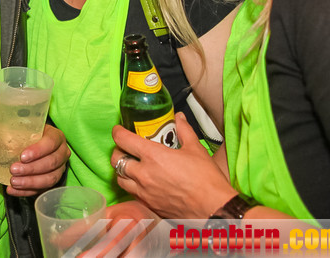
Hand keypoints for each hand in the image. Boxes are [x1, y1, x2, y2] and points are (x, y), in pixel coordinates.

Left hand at [0, 123, 68, 195]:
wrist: (34, 146)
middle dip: (31, 168)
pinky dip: (26, 191)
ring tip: (13, 182)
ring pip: (49, 179)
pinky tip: (13, 190)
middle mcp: (61, 152)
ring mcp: (59, 169)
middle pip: (51, 163)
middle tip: (13, 170)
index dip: (38, 150)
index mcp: (55, 136)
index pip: (51, 142)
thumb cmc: (26, 136)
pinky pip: (42, 190)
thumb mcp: (14, 130)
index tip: (22, 156)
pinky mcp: (53, 182)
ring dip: (30, 182)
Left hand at [110, 113, 233, 218]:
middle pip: (116, 160)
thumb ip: (184, 130)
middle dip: (117, 151)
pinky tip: (141, 182)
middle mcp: (144, 174)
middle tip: (125, 147)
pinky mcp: (148, 205)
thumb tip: (179, 118)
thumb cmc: (206, 179)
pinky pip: (131, 193)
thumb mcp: (196, 149)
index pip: (123, 140)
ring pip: (120, 179)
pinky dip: (131, 186)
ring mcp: (144, 192)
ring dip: (122, 170)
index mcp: (153, 156)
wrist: (213, 209)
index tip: (119, 129)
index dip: (118, 132)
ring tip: (131, 165)